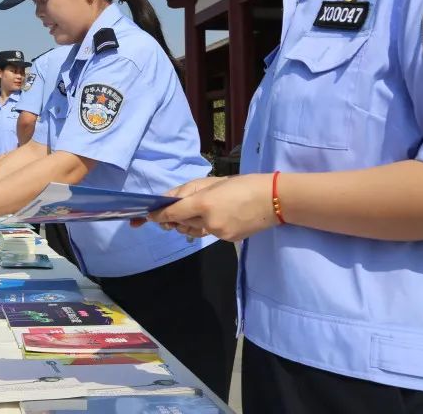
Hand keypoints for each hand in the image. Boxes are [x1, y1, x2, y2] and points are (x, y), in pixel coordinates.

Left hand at [146, 174, 277, 241]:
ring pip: (194, 230)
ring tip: (202, 210)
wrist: (273, 200)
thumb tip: (168, 199)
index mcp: (204, 203)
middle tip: (174, 211)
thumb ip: (188, 191)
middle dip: (176, 218)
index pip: (173, 213)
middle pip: (182, 223)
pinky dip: (207, 225)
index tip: (149, 215)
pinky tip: (220, 215)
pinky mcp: (227, 240)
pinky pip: (209, 233)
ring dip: (190, 222)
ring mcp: (219, 233)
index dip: (159, 215)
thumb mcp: (213, 182)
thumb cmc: (243, 184)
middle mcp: (209, 221)